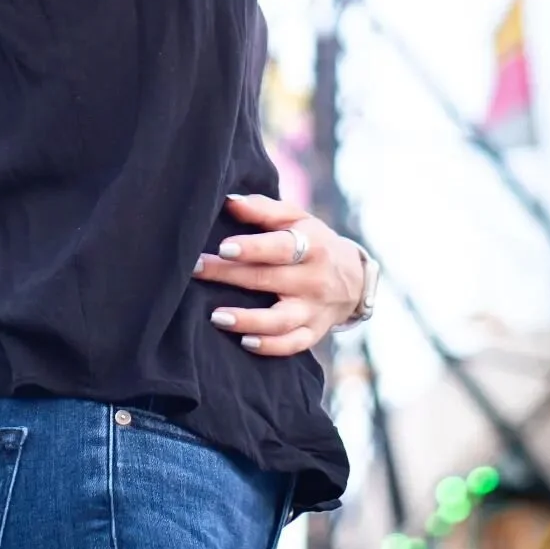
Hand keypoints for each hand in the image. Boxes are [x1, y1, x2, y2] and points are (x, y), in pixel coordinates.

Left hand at [191, 192, 366, 356]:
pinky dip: (270, 346)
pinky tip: (244, 342)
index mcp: (312, 245)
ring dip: (248, 320)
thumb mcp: (297, 219)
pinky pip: (291, 345)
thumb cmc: (313, 242)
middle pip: (269, 280)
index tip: (223, 247)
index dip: (253, 248)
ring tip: (216, 316)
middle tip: (195, 270)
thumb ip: (263, 209)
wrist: (354, 279)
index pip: (281, 247)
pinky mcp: (312, 333)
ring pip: (281, 321)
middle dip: (229, 276)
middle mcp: (314, 280)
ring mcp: (314, 310)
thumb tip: (228, 202)